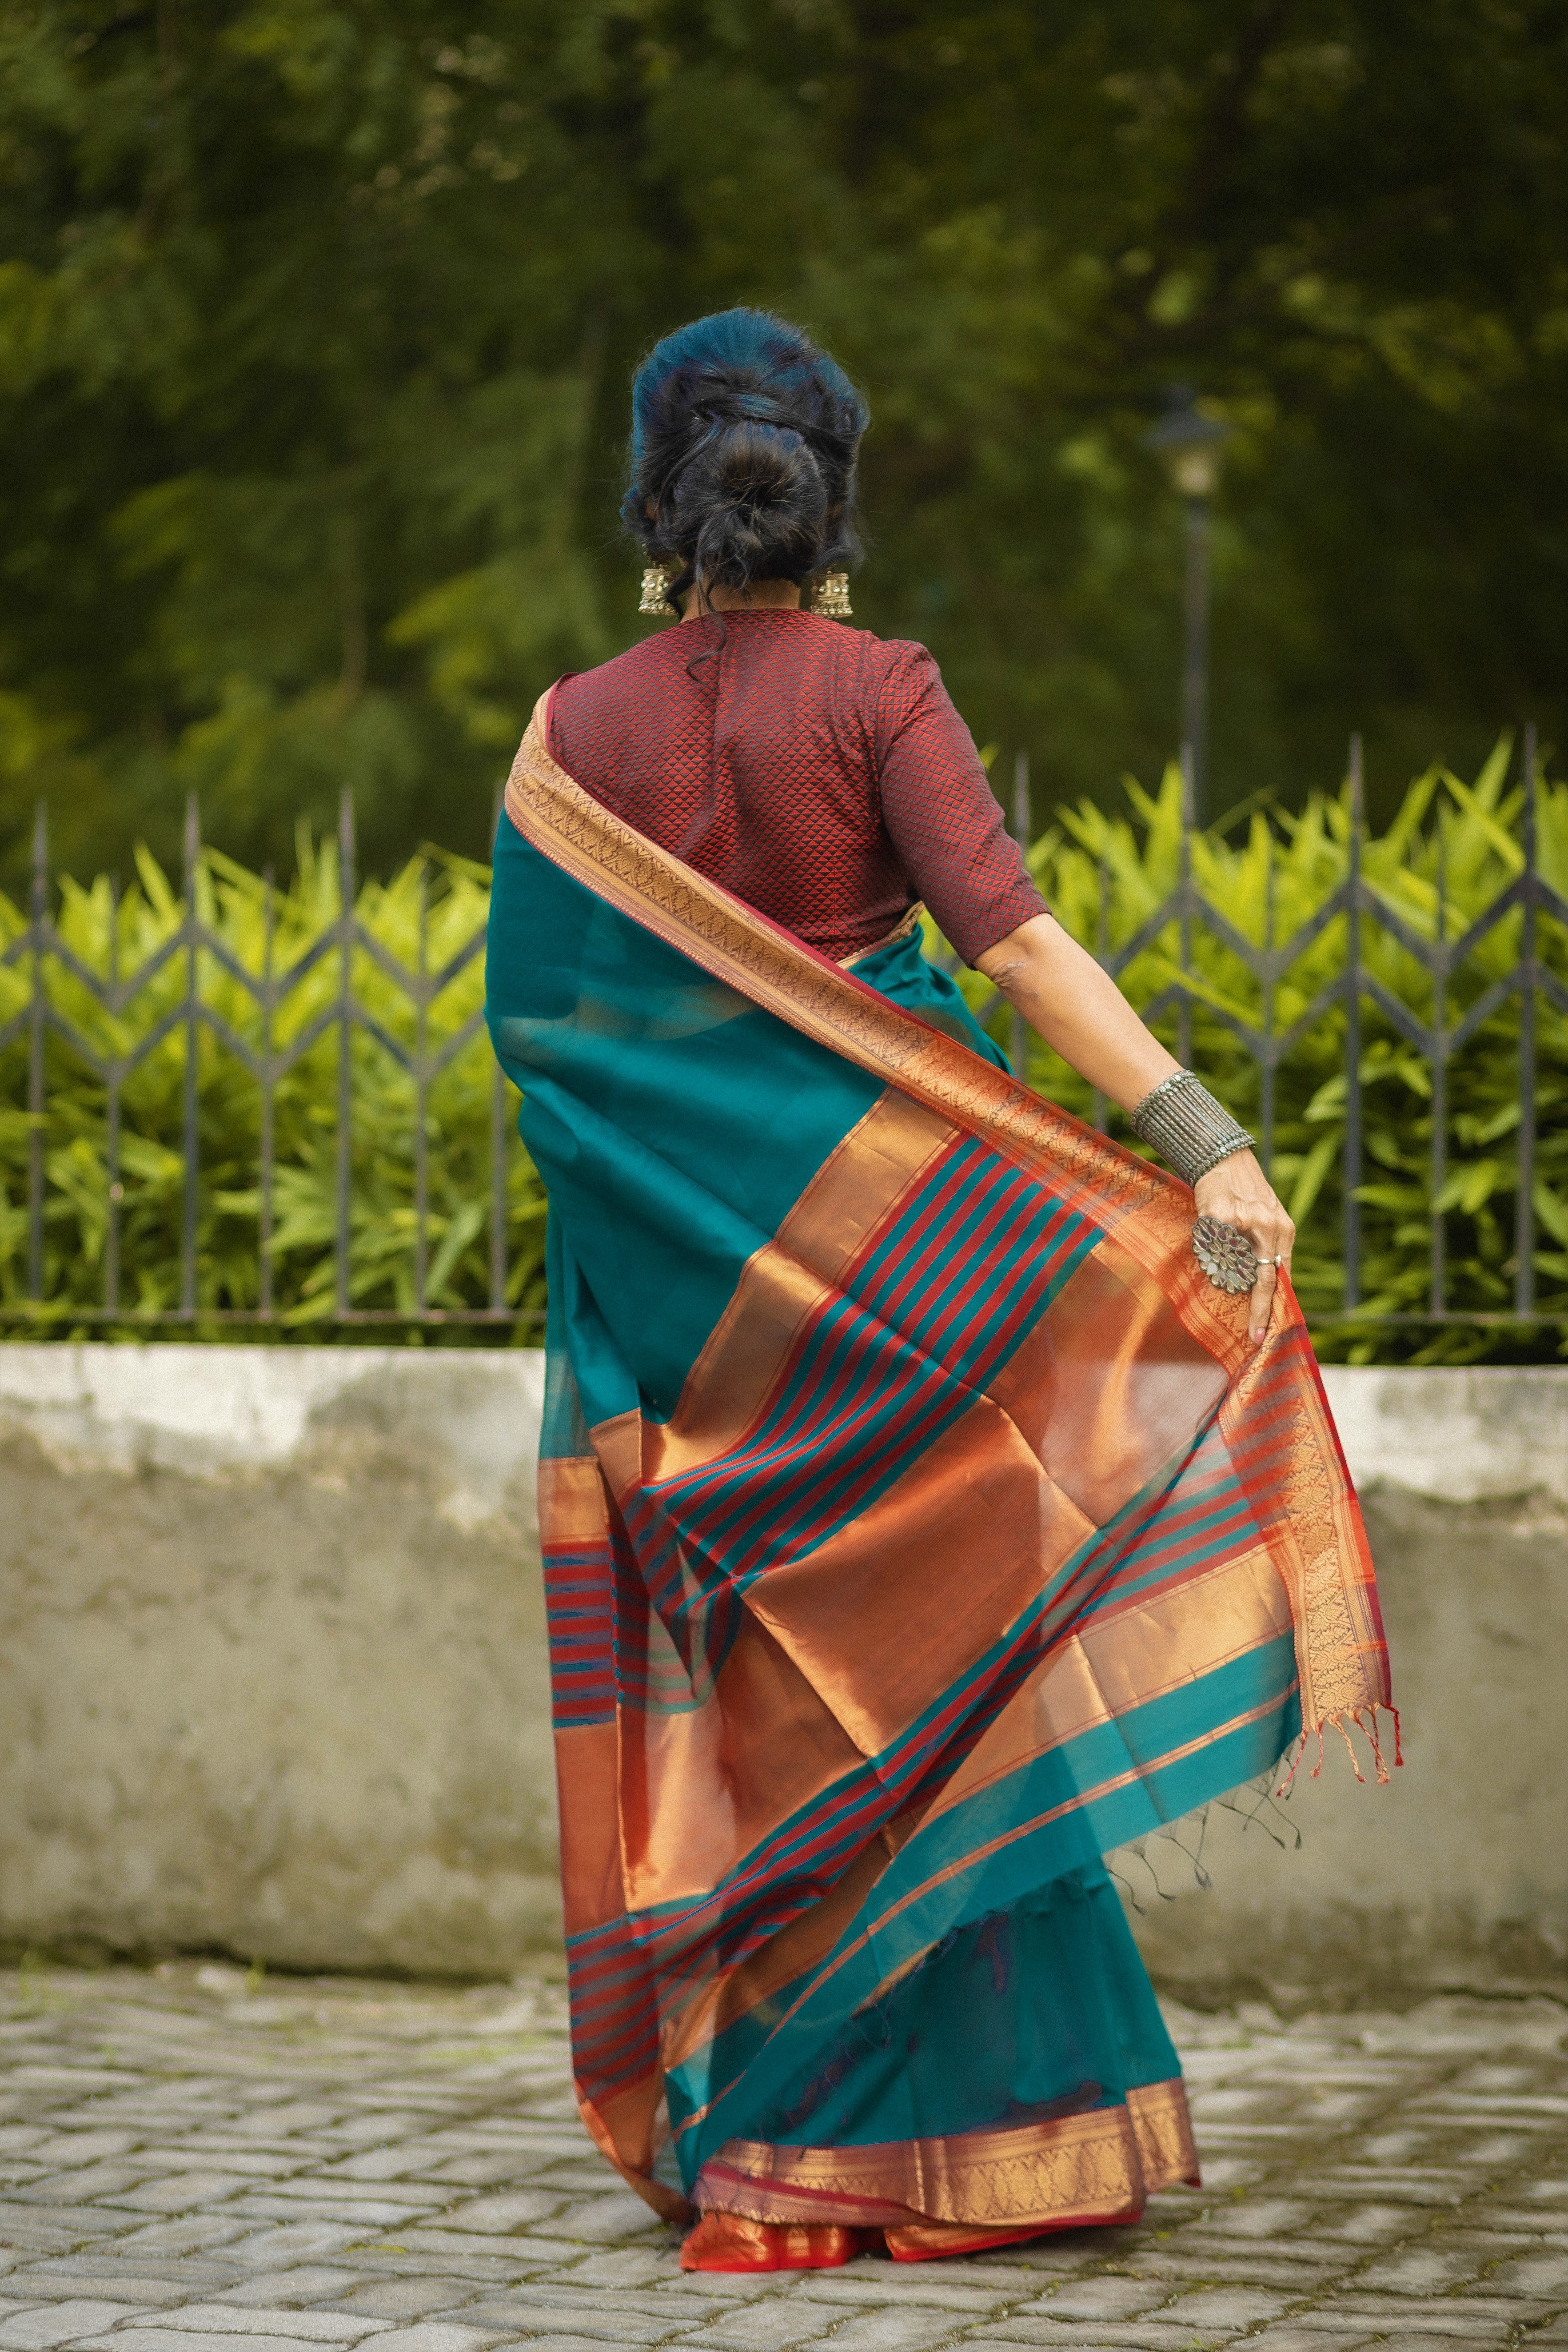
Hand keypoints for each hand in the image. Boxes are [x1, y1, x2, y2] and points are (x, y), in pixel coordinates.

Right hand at [1193, 1149, 1294, 1346]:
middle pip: (1263, 1278)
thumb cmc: (1246, 1194)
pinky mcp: (1218, 1215)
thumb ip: (1269, 1250)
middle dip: (1258, 1310)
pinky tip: (1209, 1226)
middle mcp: (1268, 1226)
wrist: (1225, 1158)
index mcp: (1284, 1230)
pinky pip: (1209, 1244)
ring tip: (1217, 1248)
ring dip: (1221, 1267)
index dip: (1273, 1306)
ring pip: (1230, 1264)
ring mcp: (1243, 1221)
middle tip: (1254, 1335)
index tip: (1264, 1333)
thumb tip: (1265, 1288)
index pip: (1281, 1276)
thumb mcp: (1269, 1220)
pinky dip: (1206, 1244)